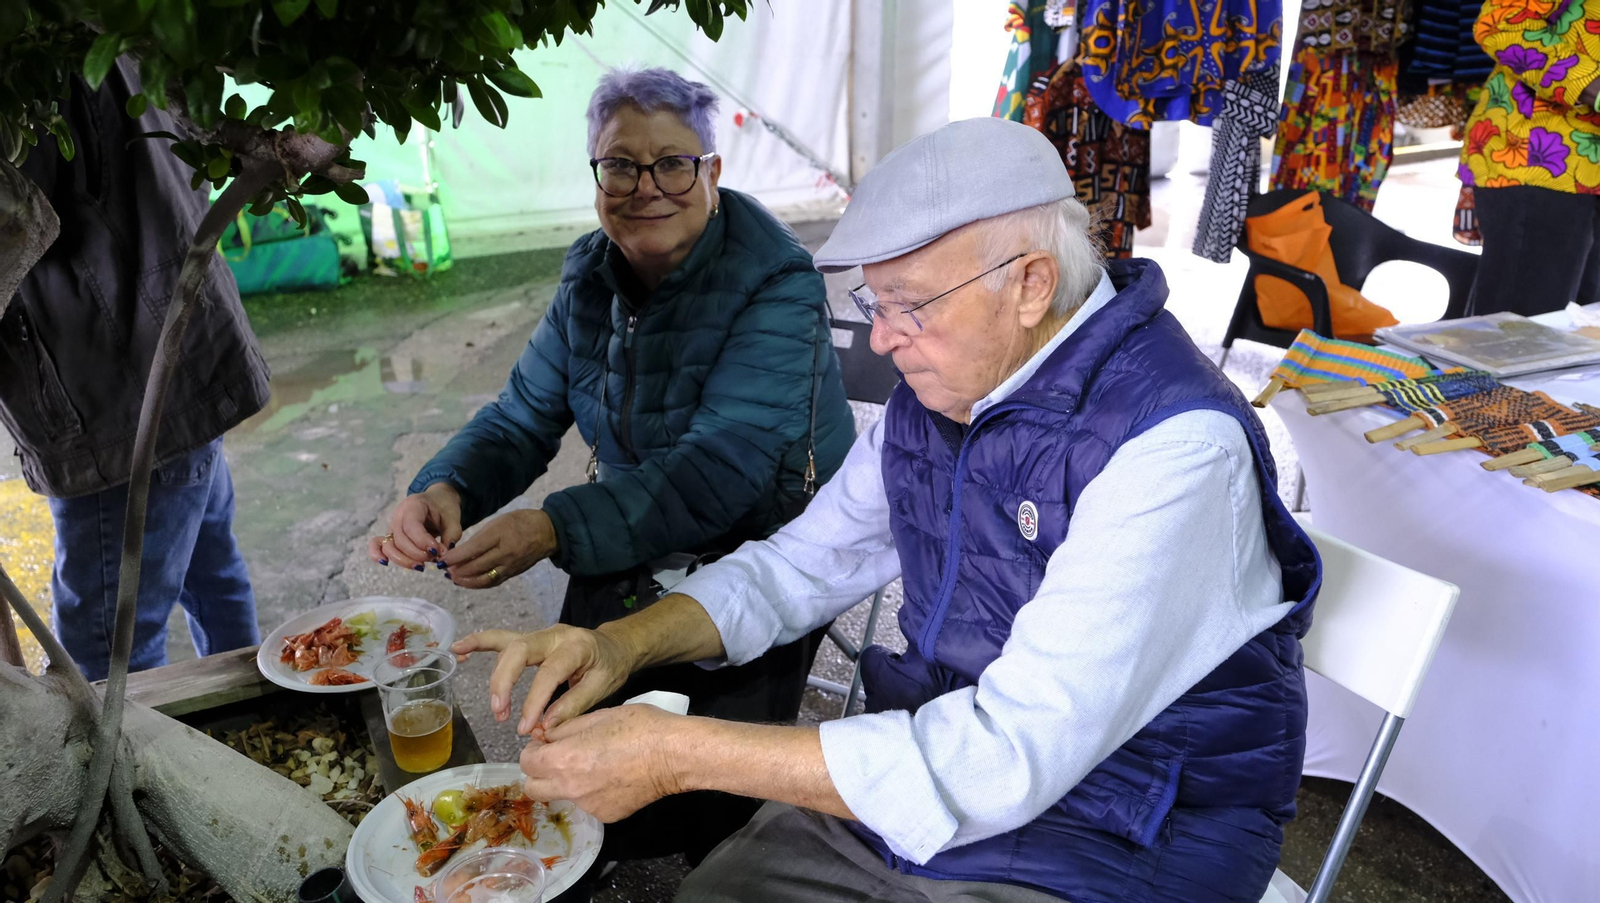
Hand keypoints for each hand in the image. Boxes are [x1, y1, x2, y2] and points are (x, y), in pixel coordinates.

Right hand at [368, 483, 462, 570]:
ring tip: (421, 566)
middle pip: (400, 539)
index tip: (436, 551)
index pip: (412, 526)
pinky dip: (377, 554)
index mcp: (414, 505)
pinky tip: (385, 563)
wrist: (437, 500)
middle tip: (435, 557)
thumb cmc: (445, 508)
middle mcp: (399, 515)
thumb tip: (442, 556)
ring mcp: (392, 525)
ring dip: (404, 560)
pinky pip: (378, 544)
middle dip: (417, 554)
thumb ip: (450, 537)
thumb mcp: (453, 519)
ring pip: (390, 546)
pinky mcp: (391, 535)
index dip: (422, 541)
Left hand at [438, 509, 557, 588]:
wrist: (547, 532)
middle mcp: (505, 553)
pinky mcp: (513, 574)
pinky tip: (468, 582)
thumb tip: (461, 552)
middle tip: (445, 570)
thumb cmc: (520, 522)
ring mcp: (510, 566)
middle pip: (477, 566)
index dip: (456, 557)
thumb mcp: (498, 522)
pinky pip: (493, 582)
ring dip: (466, 581)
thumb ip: (480, 537)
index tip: (443, 560)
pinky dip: (478, 584)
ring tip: (454, 578)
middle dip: (458, 570)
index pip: (474, 549)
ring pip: (484, 578)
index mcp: (500, 535)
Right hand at [451, 623, 635, 733]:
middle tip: (501, 715)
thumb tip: (544, 727)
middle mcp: (554, 634)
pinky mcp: (530, 639)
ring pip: (508, 646)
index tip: (526, 729)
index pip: (549, 672)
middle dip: (504, 682)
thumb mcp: (602, 687)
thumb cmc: (610, 667)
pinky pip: (500, 638)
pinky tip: (458, 650)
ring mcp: (540, 635)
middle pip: (519, 651)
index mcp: (576, 646)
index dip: (534, 701)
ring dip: (496, 676)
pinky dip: (479, 642)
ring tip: (495, 707)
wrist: (616, 646)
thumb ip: (572, 706)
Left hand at [520, 705, 684, 822]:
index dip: (534, 750)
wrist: (673, 755)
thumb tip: (545, 735)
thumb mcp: (597, 716)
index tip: (547, 743)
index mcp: (563, 760)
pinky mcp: (606, 815)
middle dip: (539, 773)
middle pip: (534, 788)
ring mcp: (588, 806)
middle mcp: (569, 788)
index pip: (526, 762)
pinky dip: (592, 792)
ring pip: (561, 796)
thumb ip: (564, 728)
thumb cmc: (638, 727)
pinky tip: (613, 777)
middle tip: (559, 758)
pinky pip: (587, 804)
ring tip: (594, 765)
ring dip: (566, 782)